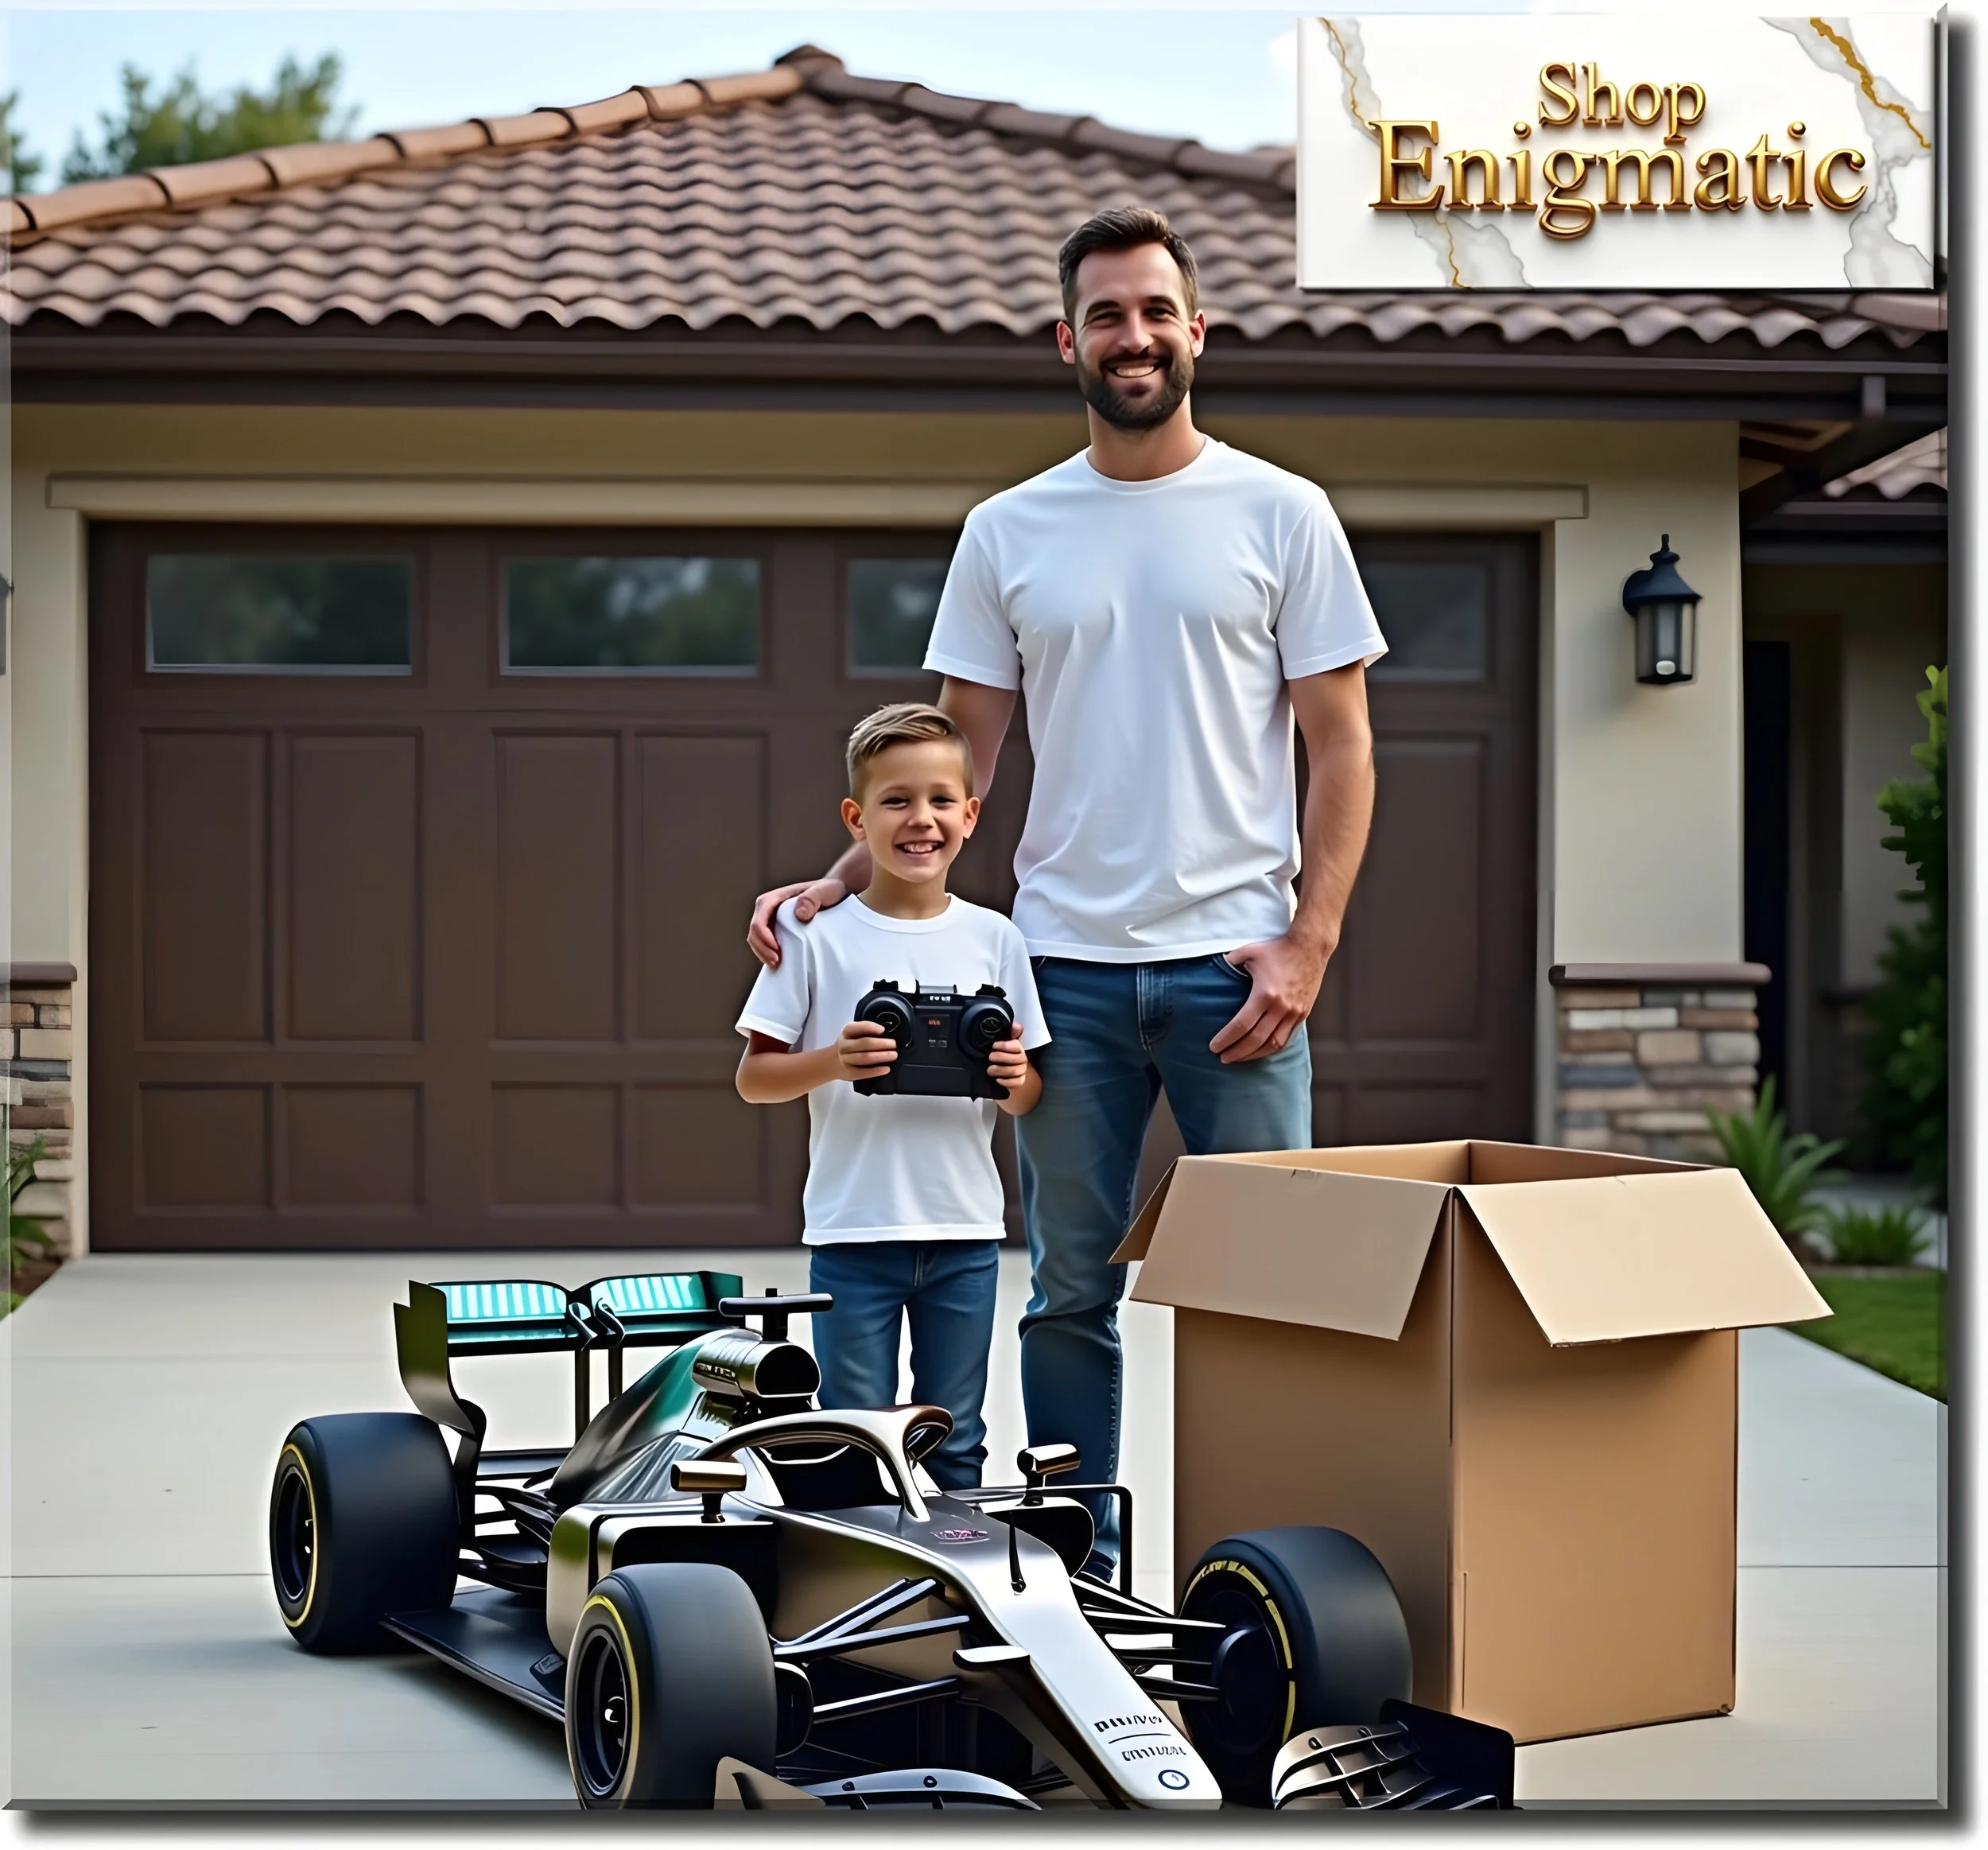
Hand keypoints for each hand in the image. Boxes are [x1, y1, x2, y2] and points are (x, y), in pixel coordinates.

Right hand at [748, 876, 849, 967]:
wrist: (833, 894)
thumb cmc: (828, 891)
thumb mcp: (823, 891)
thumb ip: (812, 898)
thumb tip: (799, 914)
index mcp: (774, 898)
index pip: (760, 919)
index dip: (764, 936)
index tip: (777, 949)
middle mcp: (768, 908)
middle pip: (754, 931)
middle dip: (762, 948)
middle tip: (777, 962)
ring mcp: (770, 919)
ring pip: (756, 939)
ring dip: (763, 953)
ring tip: (776, 964)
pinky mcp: (775, 928)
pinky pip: (764, 943)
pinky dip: (767, 953)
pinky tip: (778, 962)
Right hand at [835, 1019, 898, 1081]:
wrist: (832, 1062)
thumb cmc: (848, 1046)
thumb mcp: (852, 1034)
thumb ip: (865, 1031)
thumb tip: (886, 1033)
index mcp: (846, 1033)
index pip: (857, 1028)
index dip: (870, 1028)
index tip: (883, 1030)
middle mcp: (844, 1045)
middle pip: (864, 1043)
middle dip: (881, 1044)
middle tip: (894, 1045)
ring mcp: (846, 1060)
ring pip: (864, 1057)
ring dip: (881, 1056)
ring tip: (893, 1055)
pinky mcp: (849, 1073)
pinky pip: (863, 1072)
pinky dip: (876, 1071)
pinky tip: (886, 1069)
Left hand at [986, 1035, 1029, 1092]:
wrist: (1005, 1070)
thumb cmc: (1002, 1054)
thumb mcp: (1003, 1043)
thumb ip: (1008, 1033)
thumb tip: (1016, 1025)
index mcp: (1018, 1047)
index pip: (1016, 1046)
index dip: (1005, 1046)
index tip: (994, 1046)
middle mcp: (1022, 1058)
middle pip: (1017, 1059)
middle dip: (1001, 1057)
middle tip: (990, 1057)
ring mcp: (1022, 1070)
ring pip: (1015, 1071)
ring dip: (1000, 1070)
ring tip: (990, 1070)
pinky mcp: (1020, 1081)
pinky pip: (1017, 1082)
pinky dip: (1006, 1082)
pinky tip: (998, 1080)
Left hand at [1208, 932, 1331, 1064]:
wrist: (1310, 946)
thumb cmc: (1277, 948)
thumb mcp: (1248, 952)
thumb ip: (1228, 963)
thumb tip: (1213, 970)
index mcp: (1264, 994)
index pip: (1241, 1025)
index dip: (1226, 1039)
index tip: (1214, 1047)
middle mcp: (1281, 1007)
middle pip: (1255, 1040)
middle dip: (1237, 1052)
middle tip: (1223, 1058)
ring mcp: (1294, 1013)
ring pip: (1273, 1044)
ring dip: (1254, 1054)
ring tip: (1239, 1057)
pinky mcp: (1303, 1014)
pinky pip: (1287, 1038)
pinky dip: (1272, 1047)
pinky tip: (1260, 1050)